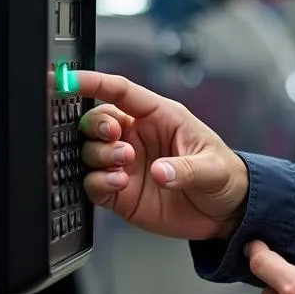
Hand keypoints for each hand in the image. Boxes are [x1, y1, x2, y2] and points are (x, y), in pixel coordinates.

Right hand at [74, 70, 249, 240]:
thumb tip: (160, 172)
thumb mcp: (214, 168)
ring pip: (90, 150)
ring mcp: (126, 165)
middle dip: (96, 126)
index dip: (92, 82)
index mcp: (159, 117)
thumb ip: (186, 169)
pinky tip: (117, 184)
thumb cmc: (224, 177)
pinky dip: (98, 182)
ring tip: (123, 164)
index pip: (120, 91)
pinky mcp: (120, 192)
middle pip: (97, 120)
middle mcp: (137, 137)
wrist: (226, 213)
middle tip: (115, 139)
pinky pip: (94, 183)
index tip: (68, 80)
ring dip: (99, 154)